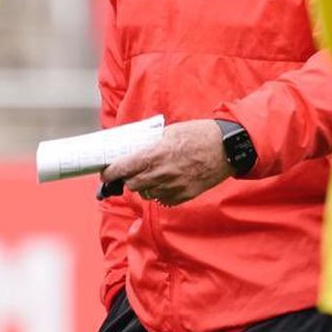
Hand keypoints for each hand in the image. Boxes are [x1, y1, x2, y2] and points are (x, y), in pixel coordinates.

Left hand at [99, 120, 231, 207]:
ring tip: (154, 174)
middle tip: (131, 171)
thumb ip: (150, 144)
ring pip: (147, 193)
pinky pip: (163, 199)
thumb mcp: (170, 132)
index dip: (111, 172)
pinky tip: (168, 180)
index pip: (123, 168)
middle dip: (129, 178)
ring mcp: (173, 187)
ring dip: (145, 185)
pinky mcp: (183, 196)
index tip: (106, 173)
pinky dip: (161, 192)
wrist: (225, 148)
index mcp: (155, 154)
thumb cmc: (198, 135)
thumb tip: (132, 150)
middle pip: (132, 184)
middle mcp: (161, 173)